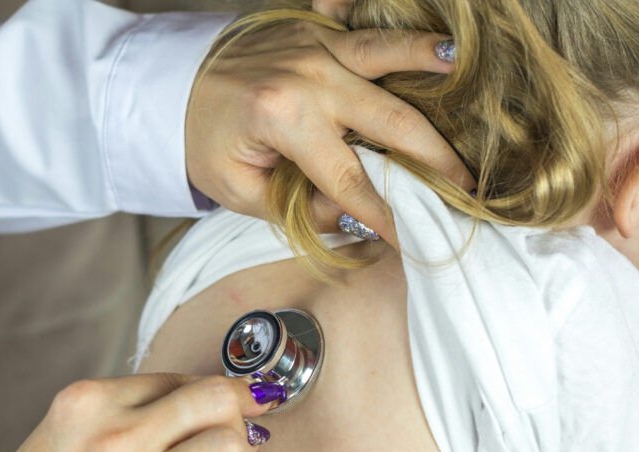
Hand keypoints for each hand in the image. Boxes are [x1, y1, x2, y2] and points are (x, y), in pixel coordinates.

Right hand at [0, 374, 272, 451]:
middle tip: (233, 445)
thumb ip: (134, 407)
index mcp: (92, 401)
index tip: (234, 412)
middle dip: (239, 422)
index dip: (220, 397)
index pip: (187, 379)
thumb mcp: (74, 428)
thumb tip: (219, 397)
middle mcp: (111, 440)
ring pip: (228, 451)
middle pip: (216, 401)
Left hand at [185, 17, 475, 245]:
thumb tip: (355, 214)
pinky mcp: (317, 31)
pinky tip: (437, 37)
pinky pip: (363, 25)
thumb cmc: (206, 140)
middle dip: (433, 158)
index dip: (387, 214)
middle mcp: (308, 77)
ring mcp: (316, 47)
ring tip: (464, 71)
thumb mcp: (238, 190)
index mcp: (285, 119)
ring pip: (387, 54)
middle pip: (390, 121)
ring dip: (428, 63)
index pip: (350, 179)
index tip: (416, 239)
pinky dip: (399, 32)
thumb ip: (297, 206)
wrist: (174, 83)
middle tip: (465, 186)